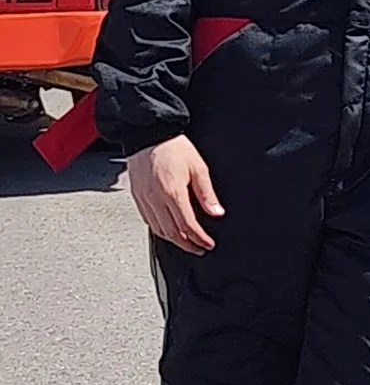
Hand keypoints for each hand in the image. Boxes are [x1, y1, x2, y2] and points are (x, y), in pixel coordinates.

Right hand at [127, 135, 222, 253]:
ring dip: (173, 240)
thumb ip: (207, 193)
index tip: (208, 244)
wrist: (148, 135)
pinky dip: (159, 230)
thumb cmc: (173, 147)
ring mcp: (143, 198)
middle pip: (171, 232)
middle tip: (199, 249)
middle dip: (187, 245)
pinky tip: (168, 231)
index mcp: (172, 192)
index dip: (199, 238)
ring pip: (157, 229)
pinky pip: (147, 220)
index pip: (187, 225)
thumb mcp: (198, 168)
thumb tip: (217, 212)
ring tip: (187, 244)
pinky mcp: (136, 196)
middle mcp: (155, 199)